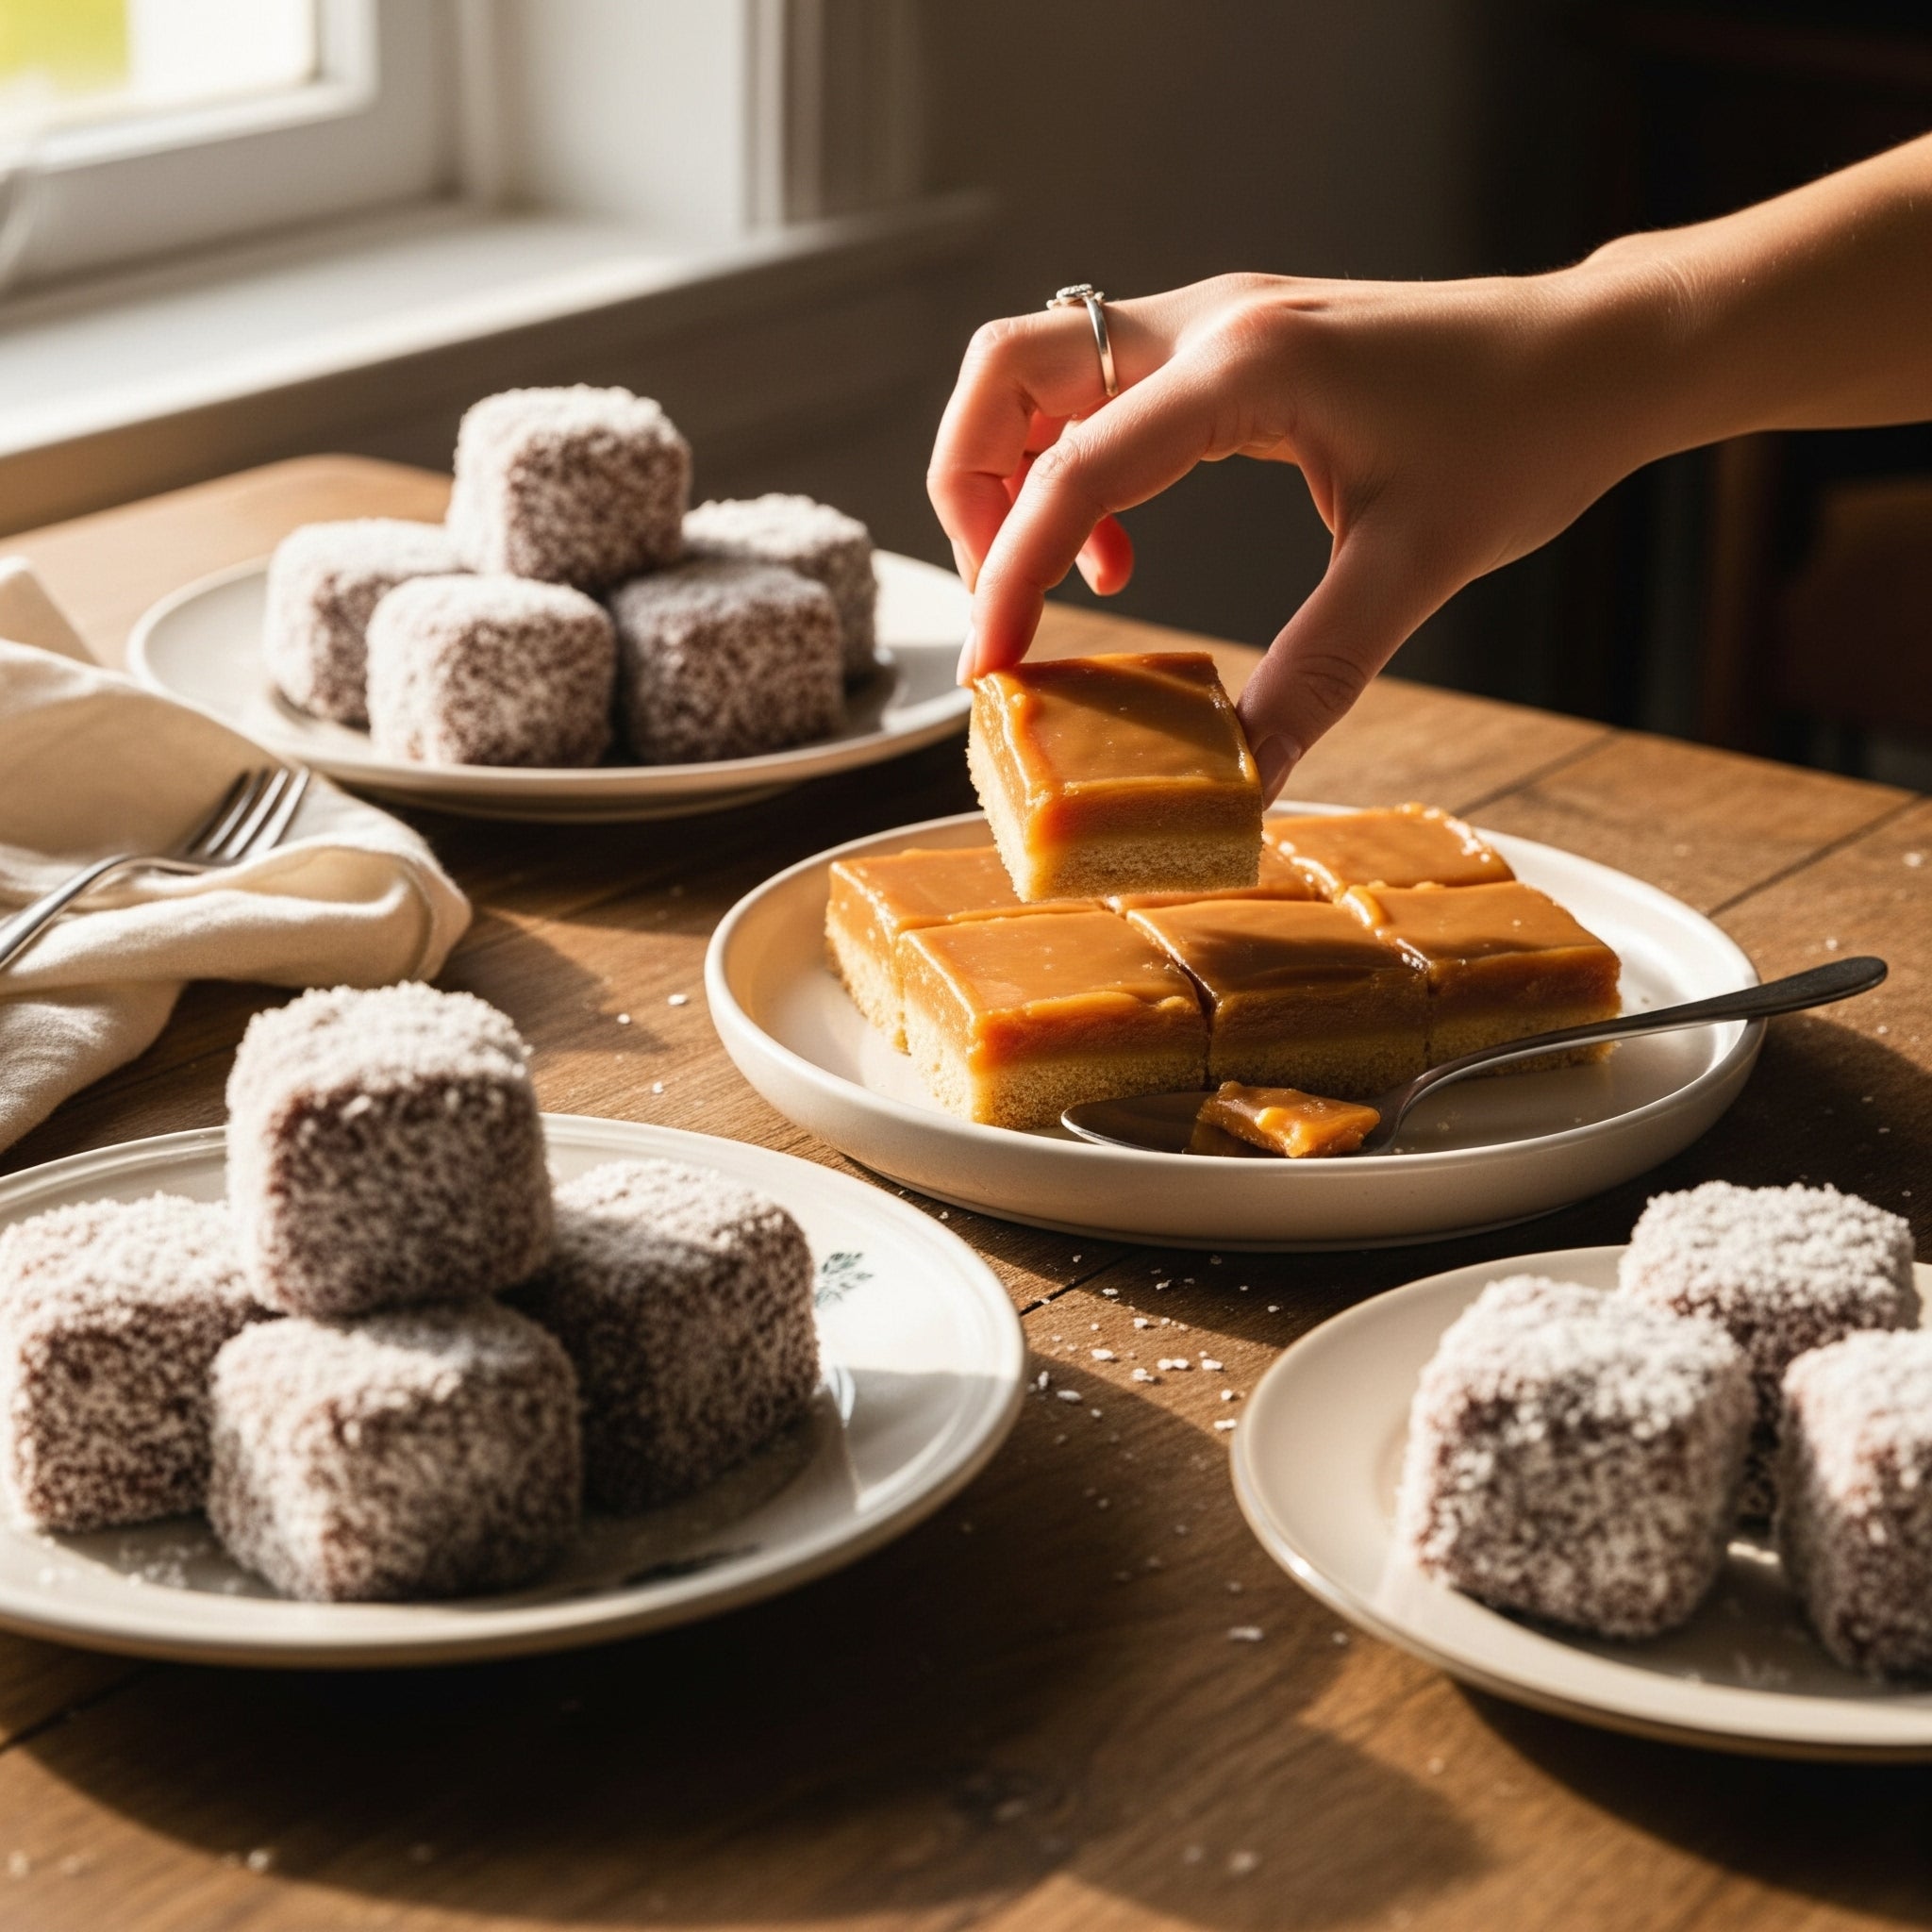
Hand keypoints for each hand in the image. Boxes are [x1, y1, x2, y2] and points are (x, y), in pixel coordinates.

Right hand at [928, 268, 1669, 797]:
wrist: (1595, 356)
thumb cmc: (1525, 432)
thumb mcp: (1414, 566)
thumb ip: (1316, 673)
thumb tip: (1246, 780)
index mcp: (1247, 366)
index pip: (1072, 466)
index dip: (1008, 572)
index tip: (991, 665)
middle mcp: (1210, 321)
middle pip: (1007, 368)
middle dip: (970, 485)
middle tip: (1004, 593)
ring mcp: (1215, 320)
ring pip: (1041, 369)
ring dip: (1017, 472)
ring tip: (1071, 577)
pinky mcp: (1230, 343)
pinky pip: (1102, 393)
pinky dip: (1078, 467)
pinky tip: (1127, 550)